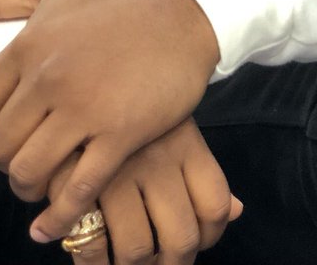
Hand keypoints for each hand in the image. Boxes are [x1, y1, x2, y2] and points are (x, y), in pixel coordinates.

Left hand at [0, 0, 219, 242]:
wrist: (186, 11)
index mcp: (31, 45)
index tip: (5, 130)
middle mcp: (49, 80)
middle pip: (1, 144)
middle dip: (7, 160)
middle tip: (26, 159)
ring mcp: (85, 109)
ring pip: (30, 170)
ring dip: (28, 186)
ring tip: (41, 184)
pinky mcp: (120, 134)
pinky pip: (78, 188)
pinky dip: (60, 215)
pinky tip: (53, 223)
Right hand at [48, 120, 242, 264]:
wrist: (80, 71)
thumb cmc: (130, 106)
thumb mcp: (174, 128)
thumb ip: (202, 172)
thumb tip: (237, 212)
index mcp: (187, 144)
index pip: (215, 206)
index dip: (209, 237)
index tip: (193, 245)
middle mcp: (158, 161)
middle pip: (181, 238)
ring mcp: (119, 173)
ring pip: (137, 249)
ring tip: (123, 263)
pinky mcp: (79, 181)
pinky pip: (92, 244)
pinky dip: (91, 262)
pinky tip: (90, 255)